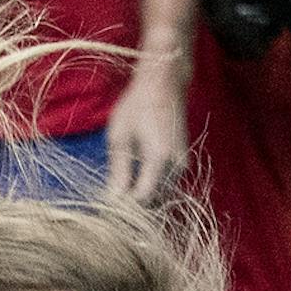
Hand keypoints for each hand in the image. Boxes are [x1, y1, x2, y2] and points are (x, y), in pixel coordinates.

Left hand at [106, 49, 187, 200]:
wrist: (165, 84)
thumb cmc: (137, 103)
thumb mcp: (120, 135)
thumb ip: (118, 170)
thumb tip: (113, 200)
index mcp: (159, 159)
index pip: (142, 198)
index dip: (124, 206)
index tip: (108, 204)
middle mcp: (176, 167)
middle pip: (154, 202)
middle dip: (133, 205)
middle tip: (112, 199)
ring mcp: (182, 167)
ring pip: (161, 197)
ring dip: (142, 198)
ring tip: (122, 188)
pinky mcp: (182, 165)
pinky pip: (166, 187)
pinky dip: (151, 188)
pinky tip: (135, 179)